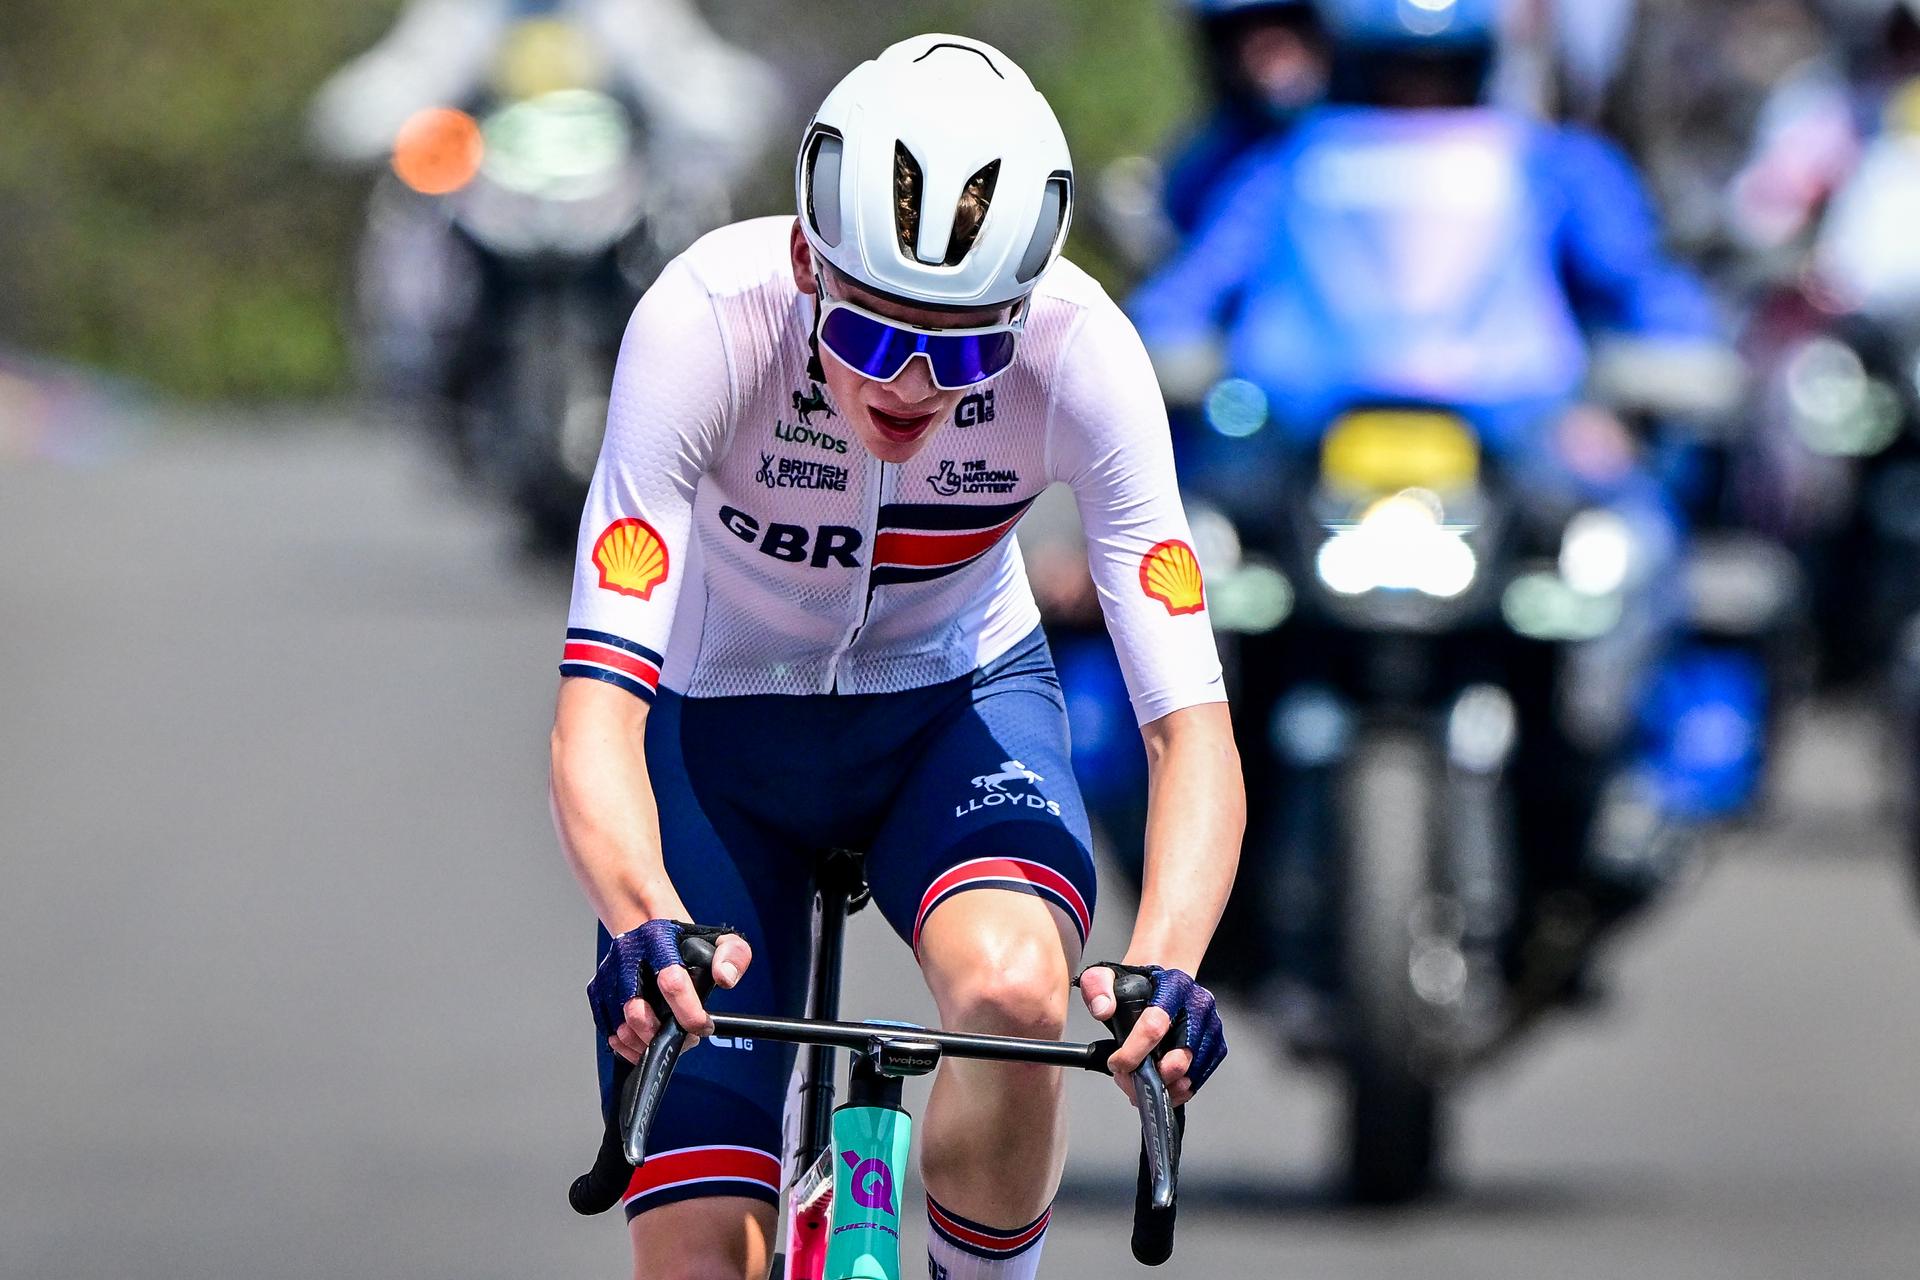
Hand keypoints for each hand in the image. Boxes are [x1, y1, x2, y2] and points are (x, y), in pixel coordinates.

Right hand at [589, 920, 751, 1063]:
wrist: (649, 926)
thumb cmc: (683, 939)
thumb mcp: (719, 939)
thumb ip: (734, 956)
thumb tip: (725, 978)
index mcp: (658, 940)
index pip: (672, 981)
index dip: (689, 1013)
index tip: (703, 1027)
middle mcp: (628, 955)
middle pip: (637, 1011)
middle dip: (663, 1035)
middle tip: (685, 1038)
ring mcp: (609, 973)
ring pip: (620, 1026)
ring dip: (646, 1044)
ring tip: (667, 1040)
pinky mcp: (598, 989)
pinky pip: (607, 1029)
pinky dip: (626, 1045)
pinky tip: (645, 1042)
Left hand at [1078, 962, 1225, 1107]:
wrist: (1166, 975)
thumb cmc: (1140, 980)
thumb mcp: (1107, 974)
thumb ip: (1097, 987)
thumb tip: (1103, 1010)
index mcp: (1173, 986)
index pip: (1155, 1025)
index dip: (1133, 1052)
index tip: (1117, 1064)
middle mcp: (1198, 1005)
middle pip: (1180, 1057)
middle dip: (1152, 1077)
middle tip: (1129, 1079)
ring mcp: (1210, 1026)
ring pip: (1191, 1073)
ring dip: (1164, 1087)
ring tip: (1141, 1083)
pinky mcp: (1215, 1043)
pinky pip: (1200, 1077)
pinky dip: (1178, 1089)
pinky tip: (1160, 1084)